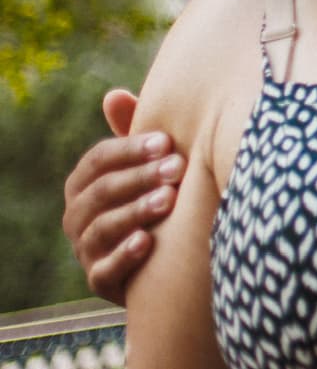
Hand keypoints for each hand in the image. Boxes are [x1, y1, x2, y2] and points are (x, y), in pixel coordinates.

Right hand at [61, 90, 178, 304]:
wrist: (167, 258)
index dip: (130, 150)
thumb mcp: (149, 164)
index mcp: (85, 184)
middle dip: (139, 177)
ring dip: (135, 212)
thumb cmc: (156, 193)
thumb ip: (135, 132)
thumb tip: (114, 95)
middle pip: (101, 192)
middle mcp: (77, 217)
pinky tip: (148, 241)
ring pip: (102, 229)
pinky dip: (124, 256)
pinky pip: (105, 271)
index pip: (98, 161)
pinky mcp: (100, 282)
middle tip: (178, 167)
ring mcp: (86, 251)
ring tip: (167, 200)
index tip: (167, 142)